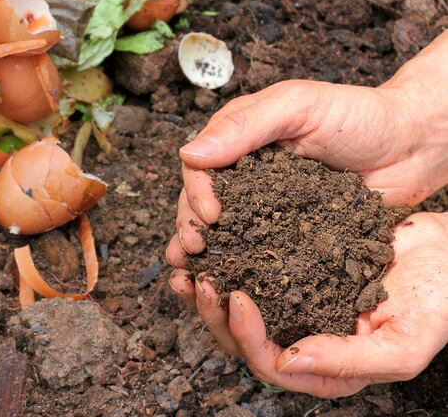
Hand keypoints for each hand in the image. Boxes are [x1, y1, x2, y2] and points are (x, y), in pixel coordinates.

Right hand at [166, 31, 447, 264]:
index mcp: (239, 140)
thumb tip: (190, 154)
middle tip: (195, 250)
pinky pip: (260, 252)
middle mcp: (246, 175)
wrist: (414, 145)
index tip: (210, 215)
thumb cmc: (360, 115)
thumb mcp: (299, 106)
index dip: (196, 192)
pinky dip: (241, 268)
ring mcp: (266, 207)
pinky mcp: (290, 234)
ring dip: (206, 253)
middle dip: (190, 227)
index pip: (199, 167)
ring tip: (196, 275)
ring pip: (224, 231)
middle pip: (202, 203)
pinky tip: (230, 285)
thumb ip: (245, 125)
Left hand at [169, 212, 447, 397]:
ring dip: (209, 290)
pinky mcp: (290, 271)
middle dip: (215, 313)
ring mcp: (295, 304)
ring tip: (188, 264)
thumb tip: (288, 361)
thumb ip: (349, 360)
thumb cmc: (438, 302)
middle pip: (243, 340)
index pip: (271, 365)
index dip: (246, 337)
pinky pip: (249, 270)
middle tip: (201, 279)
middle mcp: (303, 339)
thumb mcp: (403, 342)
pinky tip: (210, 242)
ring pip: (238, 308)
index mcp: (326, 368)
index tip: (236, 297)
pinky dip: (226, 258)